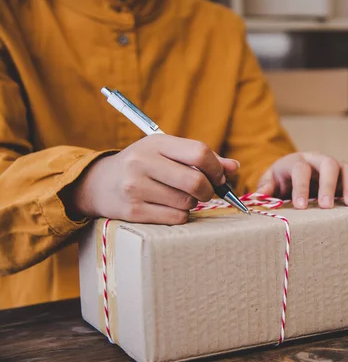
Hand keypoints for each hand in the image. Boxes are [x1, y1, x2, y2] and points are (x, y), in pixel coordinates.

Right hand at [67, 134, 238, 223]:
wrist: (99, 183)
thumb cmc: (144, 165)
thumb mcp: (167, 152)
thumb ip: (202, 158)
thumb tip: (234, 168)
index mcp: (156, 143)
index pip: (199, 153)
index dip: (217, 168)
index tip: (219, 177)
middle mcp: (142, 163)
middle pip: (196, 182)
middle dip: (208, 190)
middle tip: (205, 191)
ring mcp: (135, 188)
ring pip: (187, 203)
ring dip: (192, 203)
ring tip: (178, 196)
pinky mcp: (133, 211)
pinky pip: (175, 218)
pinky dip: (180, 215)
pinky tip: (168, 207)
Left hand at [255, 152, 347, 208]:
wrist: (295, 171)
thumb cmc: (281, 179)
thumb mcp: (270, 181)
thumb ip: (266, 187)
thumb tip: (261, 195)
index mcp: (297, 161)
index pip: (300, 169)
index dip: (300, 187)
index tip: (299, 206)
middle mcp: (318, 160)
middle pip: (328, 164)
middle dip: (328, 185)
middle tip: (326, 206)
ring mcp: (335, 166)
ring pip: (347, 168)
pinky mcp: (347, 176)